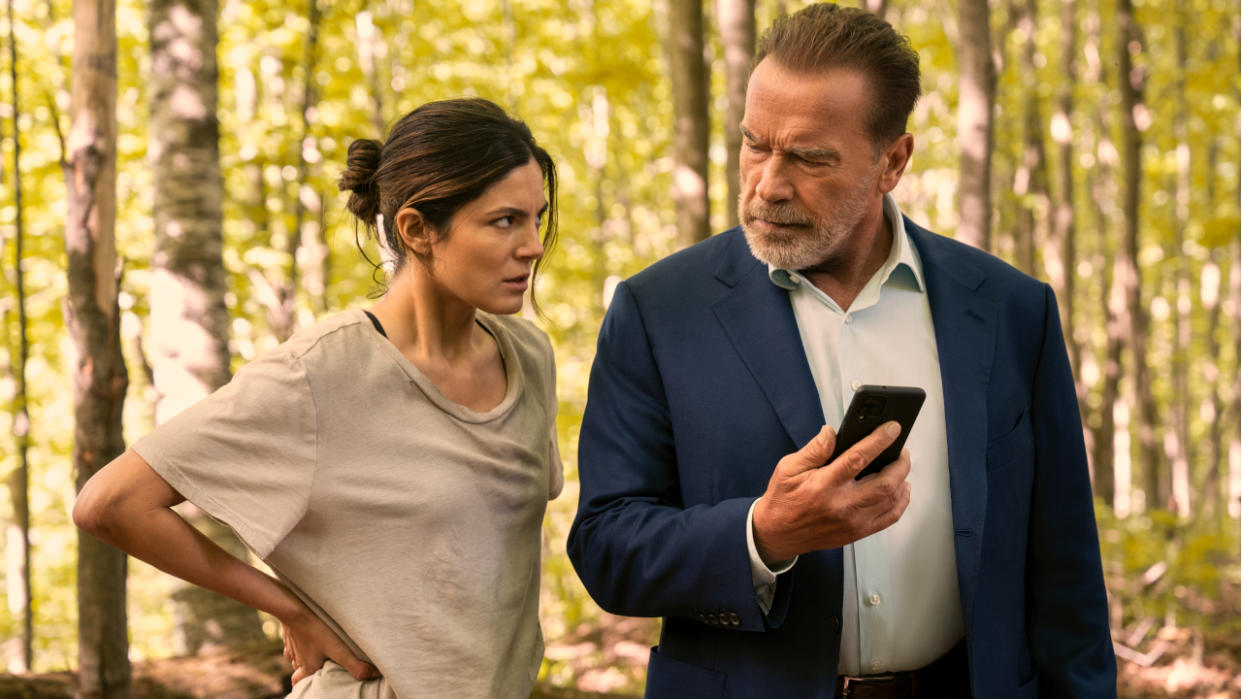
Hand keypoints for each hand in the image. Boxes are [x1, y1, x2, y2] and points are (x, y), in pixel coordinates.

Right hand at [280, 600, 378, 685]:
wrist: (295, 609)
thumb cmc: (317, 630)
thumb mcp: (339, 650)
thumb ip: (356, 665)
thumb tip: (373, 675)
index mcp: (308, 666)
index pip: (299, 682)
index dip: (305, 684)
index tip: (313, 683)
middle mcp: (297, 658)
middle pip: (297, 670)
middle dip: (305, 671)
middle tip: (316, 666)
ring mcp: (291, 644)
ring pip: (294, 656)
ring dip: (303, 655)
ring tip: (314, 651)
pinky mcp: (289, 630)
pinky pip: (290, 639)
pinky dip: (297, 640)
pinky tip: (305, 633)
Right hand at [752, 422, 911, 564]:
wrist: (779, 534)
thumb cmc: (784, 500)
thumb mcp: (788, 468)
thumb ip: (813, 449)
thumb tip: (831, 433)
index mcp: (824, 485)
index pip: (858, 458)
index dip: (879, 440)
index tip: (893, 428)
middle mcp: (841, 504)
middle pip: (884, 482)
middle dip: (900, 462)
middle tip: (901, 449)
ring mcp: (852, 521)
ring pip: (890, 500)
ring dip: (902, 480)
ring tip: (901, 466)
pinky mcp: (858, 532)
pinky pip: (889, 518)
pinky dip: (901, 502)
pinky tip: (900, 489)